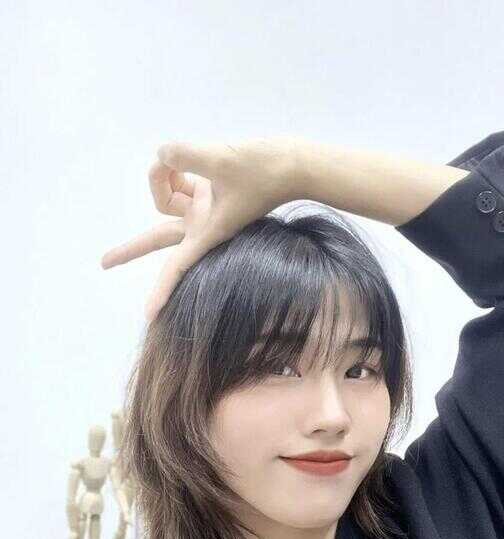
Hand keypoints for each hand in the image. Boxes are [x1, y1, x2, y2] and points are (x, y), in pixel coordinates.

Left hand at [100, 136, 302, 322]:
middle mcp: (202, 223)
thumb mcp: (222, 158)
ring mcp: (205, 207)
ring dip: (162, 174)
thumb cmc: (266, 170)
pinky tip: (187, 157)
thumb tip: (160, 152)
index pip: (177, 266)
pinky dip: (177, 165)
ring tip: (172, 159)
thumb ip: (184, 153)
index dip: (161, 290)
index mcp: (208, 231)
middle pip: (157, 237)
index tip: (147, 315)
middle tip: (103, 263)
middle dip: (131, 248)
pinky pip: (180, 178)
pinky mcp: (210, 189)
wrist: (294, 164)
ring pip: (166, 196)